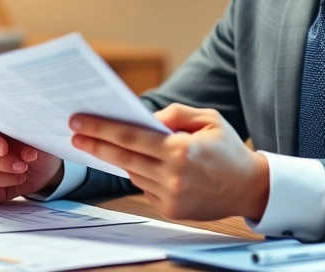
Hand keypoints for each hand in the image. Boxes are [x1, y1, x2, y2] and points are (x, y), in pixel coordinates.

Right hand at [0, 111, 63, 203]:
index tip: (4, 149)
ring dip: (4, 177)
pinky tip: (13, 181)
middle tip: (21, 165)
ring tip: (22, 173)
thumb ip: (24, 138)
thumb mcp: (31, 135)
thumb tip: (28, 153)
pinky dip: (2, 189)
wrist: (36, 163)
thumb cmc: (30, 140)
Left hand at [69, 103, 268, 220]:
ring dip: (119, 158)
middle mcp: (173, 175)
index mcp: (181, 150)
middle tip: (75, 132)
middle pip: (123, 157)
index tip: (79, 122)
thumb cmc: (229, 149)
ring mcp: (170, 196)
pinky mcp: (170, 209)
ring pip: (132, 173)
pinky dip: (140, 173)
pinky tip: (141, 163)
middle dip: (95, 144)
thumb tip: (146, 117)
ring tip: (103, 143)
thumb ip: (176, 114)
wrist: (249, 187)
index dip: (101, 129)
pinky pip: (145, 187)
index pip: (130, 137)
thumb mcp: (208, 119)